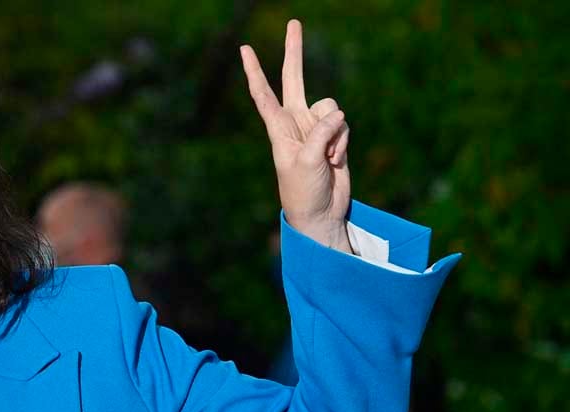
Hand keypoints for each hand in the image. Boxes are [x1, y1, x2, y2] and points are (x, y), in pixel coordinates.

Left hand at [241, 19, 352, 252]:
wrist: (320, 213)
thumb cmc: (303, 191)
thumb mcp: (306, 161)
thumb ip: (320, 133)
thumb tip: (337, 113)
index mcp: (277, 128)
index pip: (263, 94)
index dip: (254, 71)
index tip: (244, 49)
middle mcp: (294, 123)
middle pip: (295, 79)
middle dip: (294, 52)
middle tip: (293, 22)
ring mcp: (314, 128)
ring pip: (330, 107)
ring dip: (335, 132)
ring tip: (328, 157)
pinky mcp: (334, 136)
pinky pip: (344, 124)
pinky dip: (343, 141)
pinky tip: (336, 160)